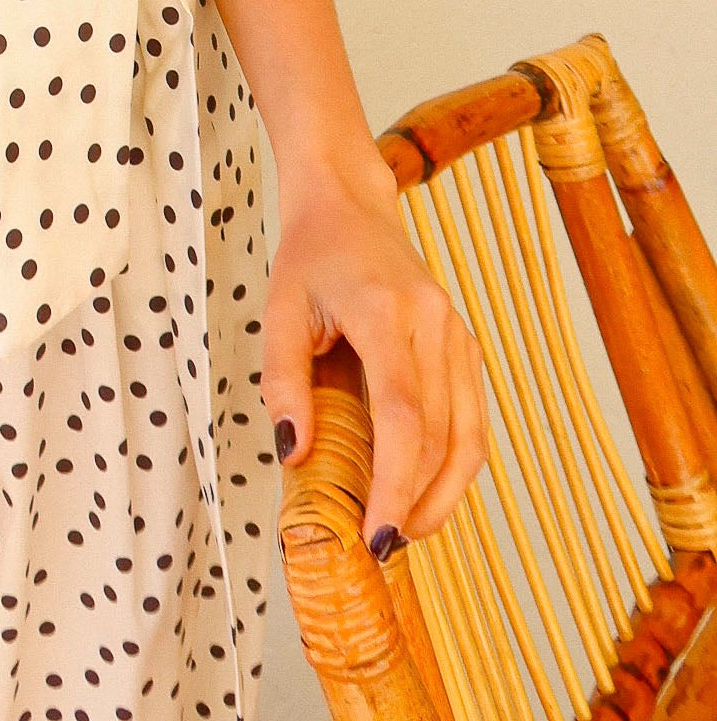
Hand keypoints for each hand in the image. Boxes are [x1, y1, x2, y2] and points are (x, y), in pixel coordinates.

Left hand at [262, 159, 489, 558]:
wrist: (350, 203)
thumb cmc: (310, 257)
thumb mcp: (279, 311)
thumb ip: (282, 382)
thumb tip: (293, 454)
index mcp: (386, 310)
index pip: (403, 416)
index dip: (395, 484)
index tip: (375, 534)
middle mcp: (434, 322)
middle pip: (441, 435)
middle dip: (416, 502)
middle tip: (382, 546)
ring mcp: (457, 333)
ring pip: (469, 436)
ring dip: (443, 495)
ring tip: (404, 530)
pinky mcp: (465, 345)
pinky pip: (472, 419)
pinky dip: (454, 465)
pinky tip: (424, 492)